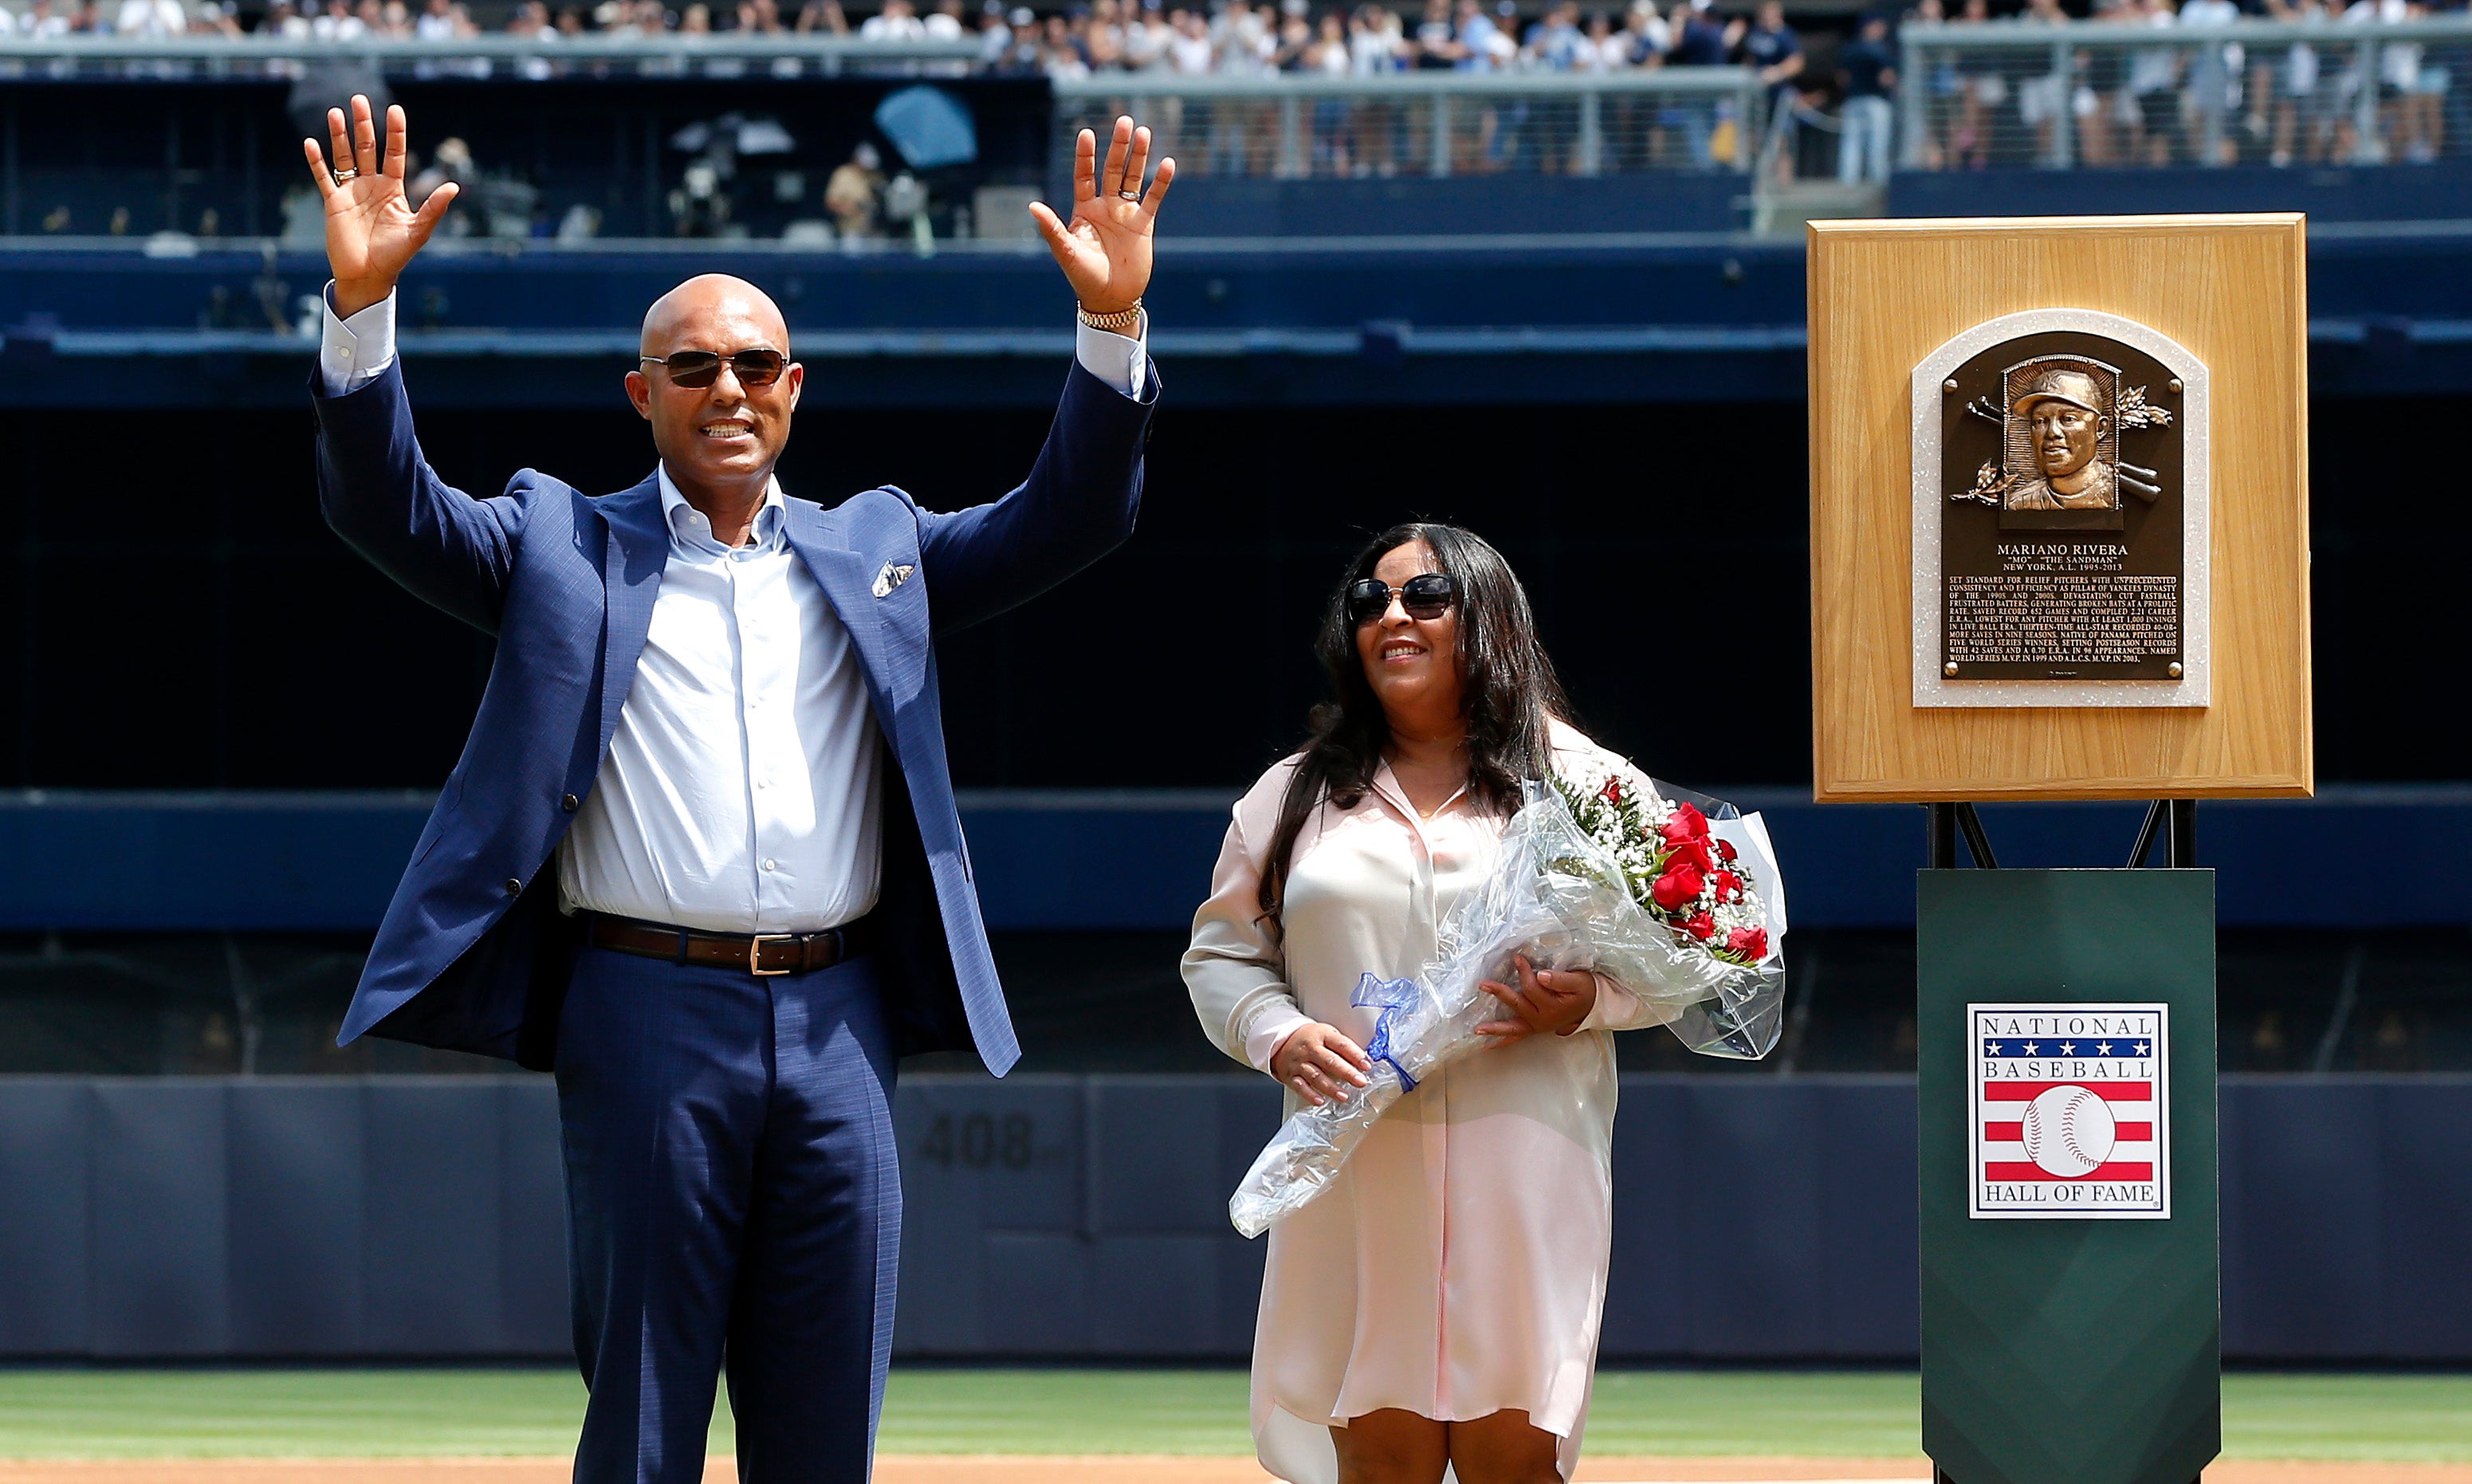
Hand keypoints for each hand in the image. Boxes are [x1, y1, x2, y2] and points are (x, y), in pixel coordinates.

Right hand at [302, 96, 458, 320]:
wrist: (368, 276)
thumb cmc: (395, 256)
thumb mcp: (418, 230)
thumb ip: (434, 208)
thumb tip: (453, 187)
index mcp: (393, 189)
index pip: (394, 153)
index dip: (394, 132)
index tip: (395, 109)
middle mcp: (372, 186)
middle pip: (367, 148)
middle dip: (364, 125)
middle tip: (359, 99)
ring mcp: (351, 193)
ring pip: (344, 157)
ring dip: (339, 135)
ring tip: (336, 112)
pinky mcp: (333, 203)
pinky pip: (323, 178)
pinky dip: (316, 162)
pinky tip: (310, 143)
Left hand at [1028, 116, 1173, 316]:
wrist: (1111, 300)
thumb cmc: (1084, 278)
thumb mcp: (1067, 252)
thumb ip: (1052, 229)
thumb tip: (1033, 206)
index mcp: (1084, 210)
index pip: (1084, 175)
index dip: (1085, 155)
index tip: (1087, 133)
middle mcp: (1105, 207)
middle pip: (1112, 170)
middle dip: (1118, 146)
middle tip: (1124, 121)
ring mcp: (1125, 214)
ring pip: (1133, 178)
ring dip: (1138, 156)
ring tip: (1143, 132)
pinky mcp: (1144, 225)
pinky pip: (1154, 199)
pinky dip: (1161, 183)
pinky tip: (1167, 164)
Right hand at [1269, 1022, 1371, 1106]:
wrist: (1281, 1042)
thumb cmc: (1310, 1039)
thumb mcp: (1326, 1034)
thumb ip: (1343, 1047)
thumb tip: (1363, 1062)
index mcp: (1322, 1035)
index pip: (1341, 1044)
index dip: (1355, 1055)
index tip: (1367, 1065)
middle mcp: (1310, 1048)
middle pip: (1330, 1061)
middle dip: (1347, 1073)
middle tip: (1361, 1082)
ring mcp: (1299, 1063)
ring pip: (1316, 1076)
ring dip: (1331, 1088)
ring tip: (1344, 1096)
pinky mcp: (1290, 1076)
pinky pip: (1300, 1087)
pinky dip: (1310, 1095)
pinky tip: (1320, 1101)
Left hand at [1476, 954, 1599, 1044]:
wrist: (1592, 1006)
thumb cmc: (1585, 991)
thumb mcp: (1579, 981)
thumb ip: (1560, 979)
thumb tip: (1541, 976)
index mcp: (1553, 1006)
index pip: (1532, 987)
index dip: (1524, 972)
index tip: (1518, 958)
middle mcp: (1543, 1019)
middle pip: (1518, 1004)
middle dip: (1500, 993)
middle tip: (1484, 984)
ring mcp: (1537, 1026)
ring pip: (1513, 1027)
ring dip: (1495, 1028)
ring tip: (1477, 1029)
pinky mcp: (1534, 1028)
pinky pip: (1516, 1036)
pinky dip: (1502, 1041)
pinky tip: (1487, 1045)